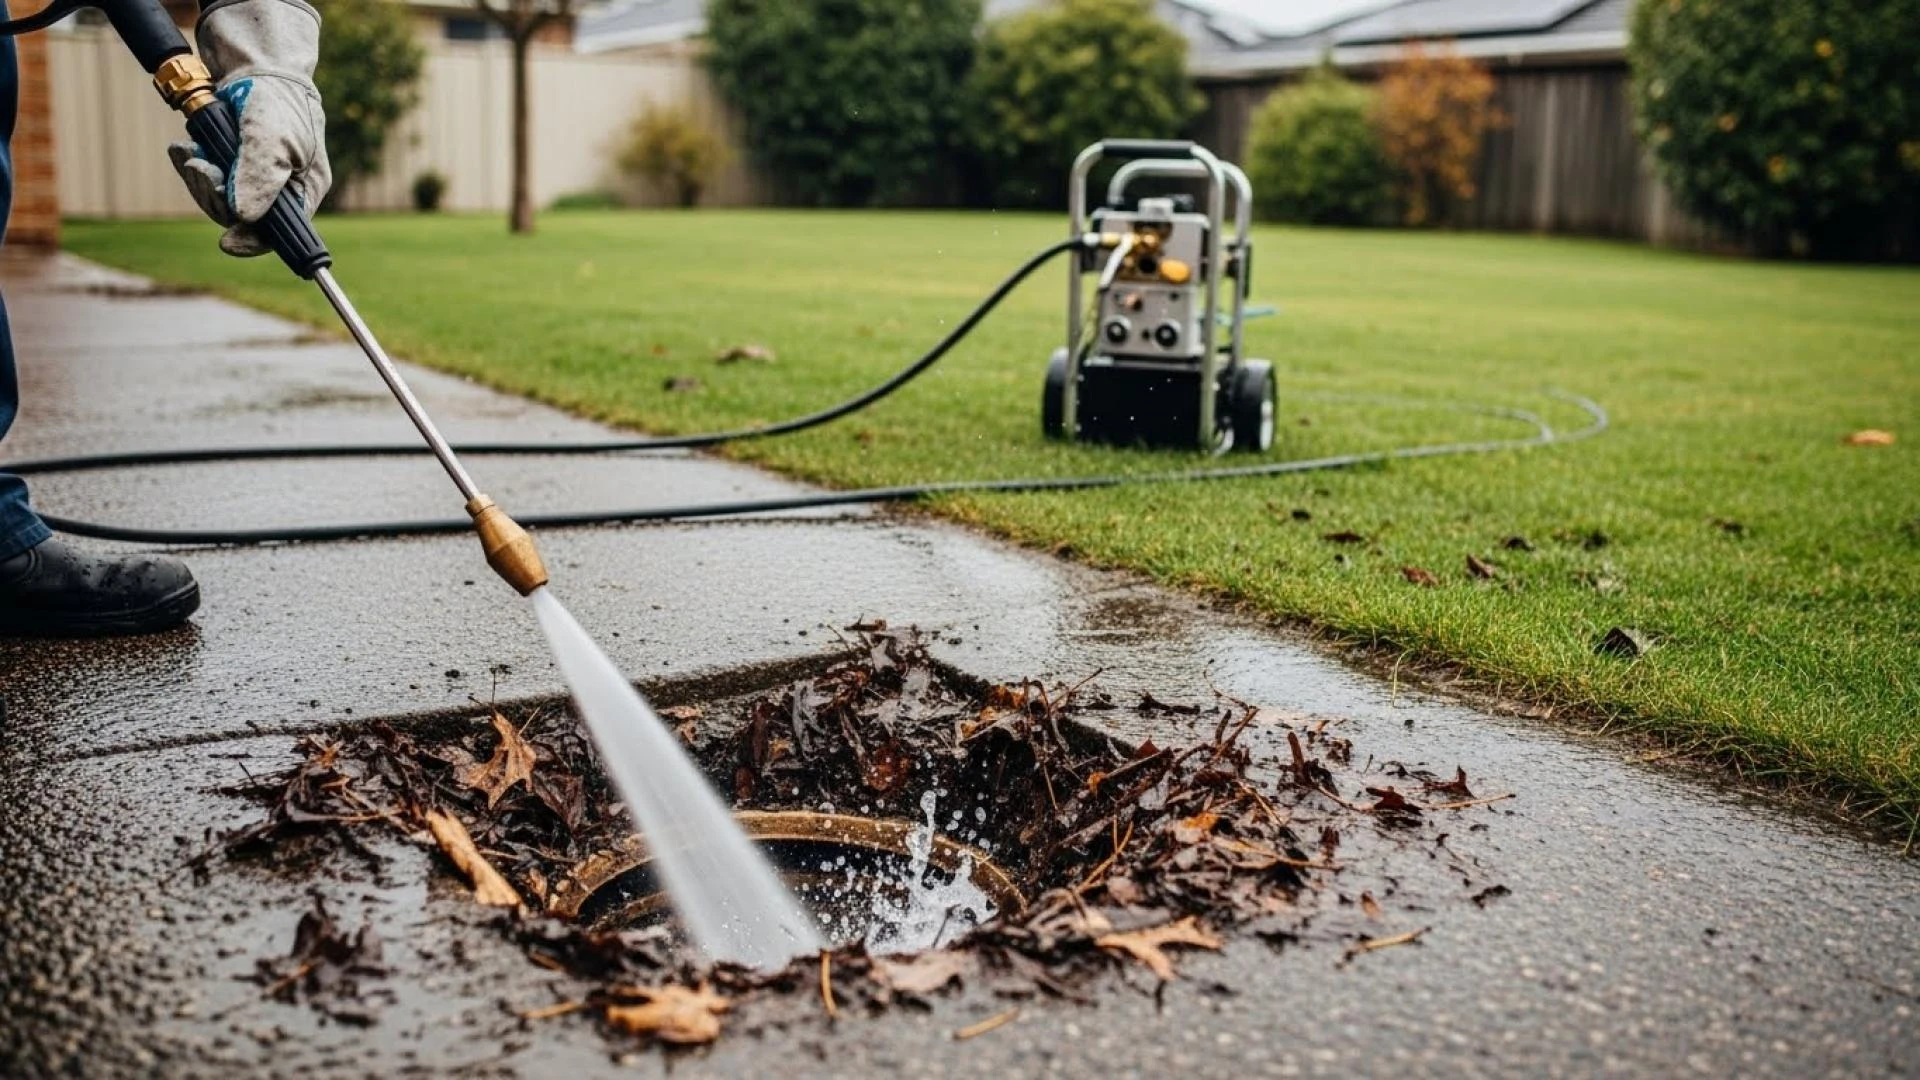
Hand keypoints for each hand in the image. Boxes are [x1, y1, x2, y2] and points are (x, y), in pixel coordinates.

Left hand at [167, 0, 330, 257]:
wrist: (255, 64)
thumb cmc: (278, 101)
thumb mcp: (275, 139)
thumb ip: (261, 178)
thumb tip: (244, 218)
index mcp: (302, 191)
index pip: (280, 233)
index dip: (253, 242)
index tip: (228, 243)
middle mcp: (277, 190)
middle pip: (240, 218)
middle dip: (215, 196)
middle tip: (203, 169)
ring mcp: (249, 177)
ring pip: (217, 199)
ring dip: (198, 180)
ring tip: (191, 154)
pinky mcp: (226, 163)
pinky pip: (202, 179)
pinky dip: (190, 165)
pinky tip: (185, 148)